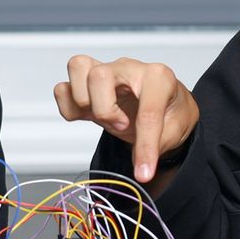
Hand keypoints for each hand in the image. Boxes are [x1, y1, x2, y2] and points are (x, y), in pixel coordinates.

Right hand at [53, 55, 199, 182]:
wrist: (167, 105)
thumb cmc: (171, 111)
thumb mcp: (176, 131)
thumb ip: (157, 147)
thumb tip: (138, 167)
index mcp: (158, 77)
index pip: (147, 110)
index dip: (145, 145)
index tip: (144, 171)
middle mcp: (129, 69)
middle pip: (99, 76)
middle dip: (105, 109)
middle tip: (122, 125)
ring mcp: (107, 73)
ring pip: (78, 67)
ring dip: (84, 100)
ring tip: (103, 118)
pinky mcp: (89, 87)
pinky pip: (63, 88)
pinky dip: (68, 106)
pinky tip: (87, 117)